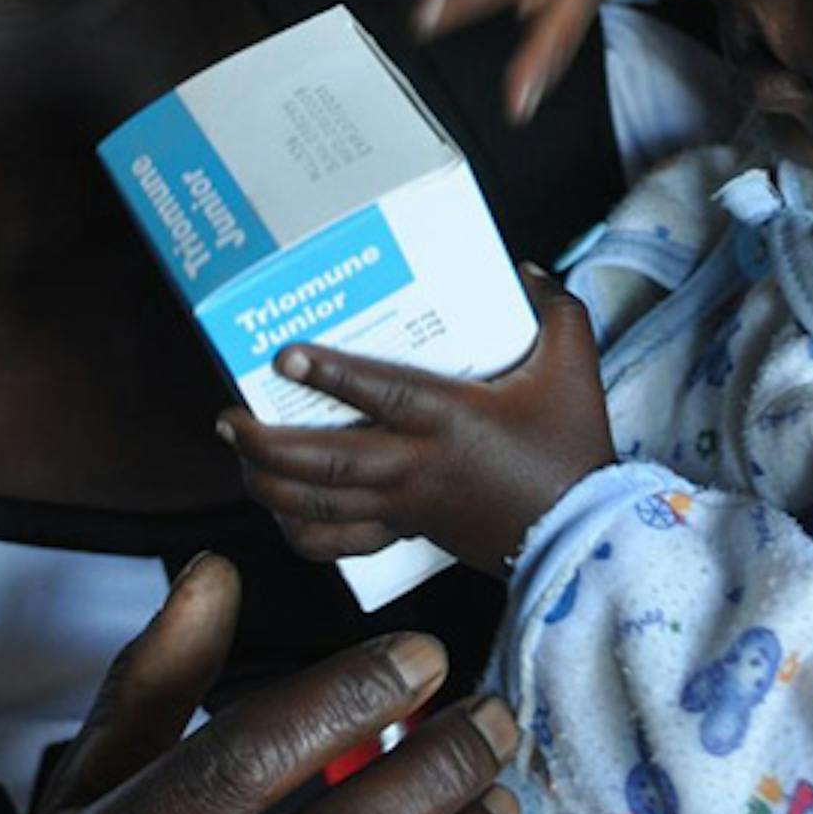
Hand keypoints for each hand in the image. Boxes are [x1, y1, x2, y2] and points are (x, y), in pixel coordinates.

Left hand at [219, 268, 615, 577]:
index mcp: (451, 418)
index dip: (329, 374)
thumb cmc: (572, 450)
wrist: (584, 535)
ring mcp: (407, 505)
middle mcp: (417, 465)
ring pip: (320, 505)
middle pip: (324, 460)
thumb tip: (523, 269)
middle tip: (228, 417)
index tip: (284, 354)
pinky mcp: (409, 533)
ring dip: (268, 485)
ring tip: (239, 455)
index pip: (379, 393)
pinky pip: (341, 543)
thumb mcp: (574, 367)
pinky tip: (280, 512)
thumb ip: (554, 309)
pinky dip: (301, 533)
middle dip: (265, 443)